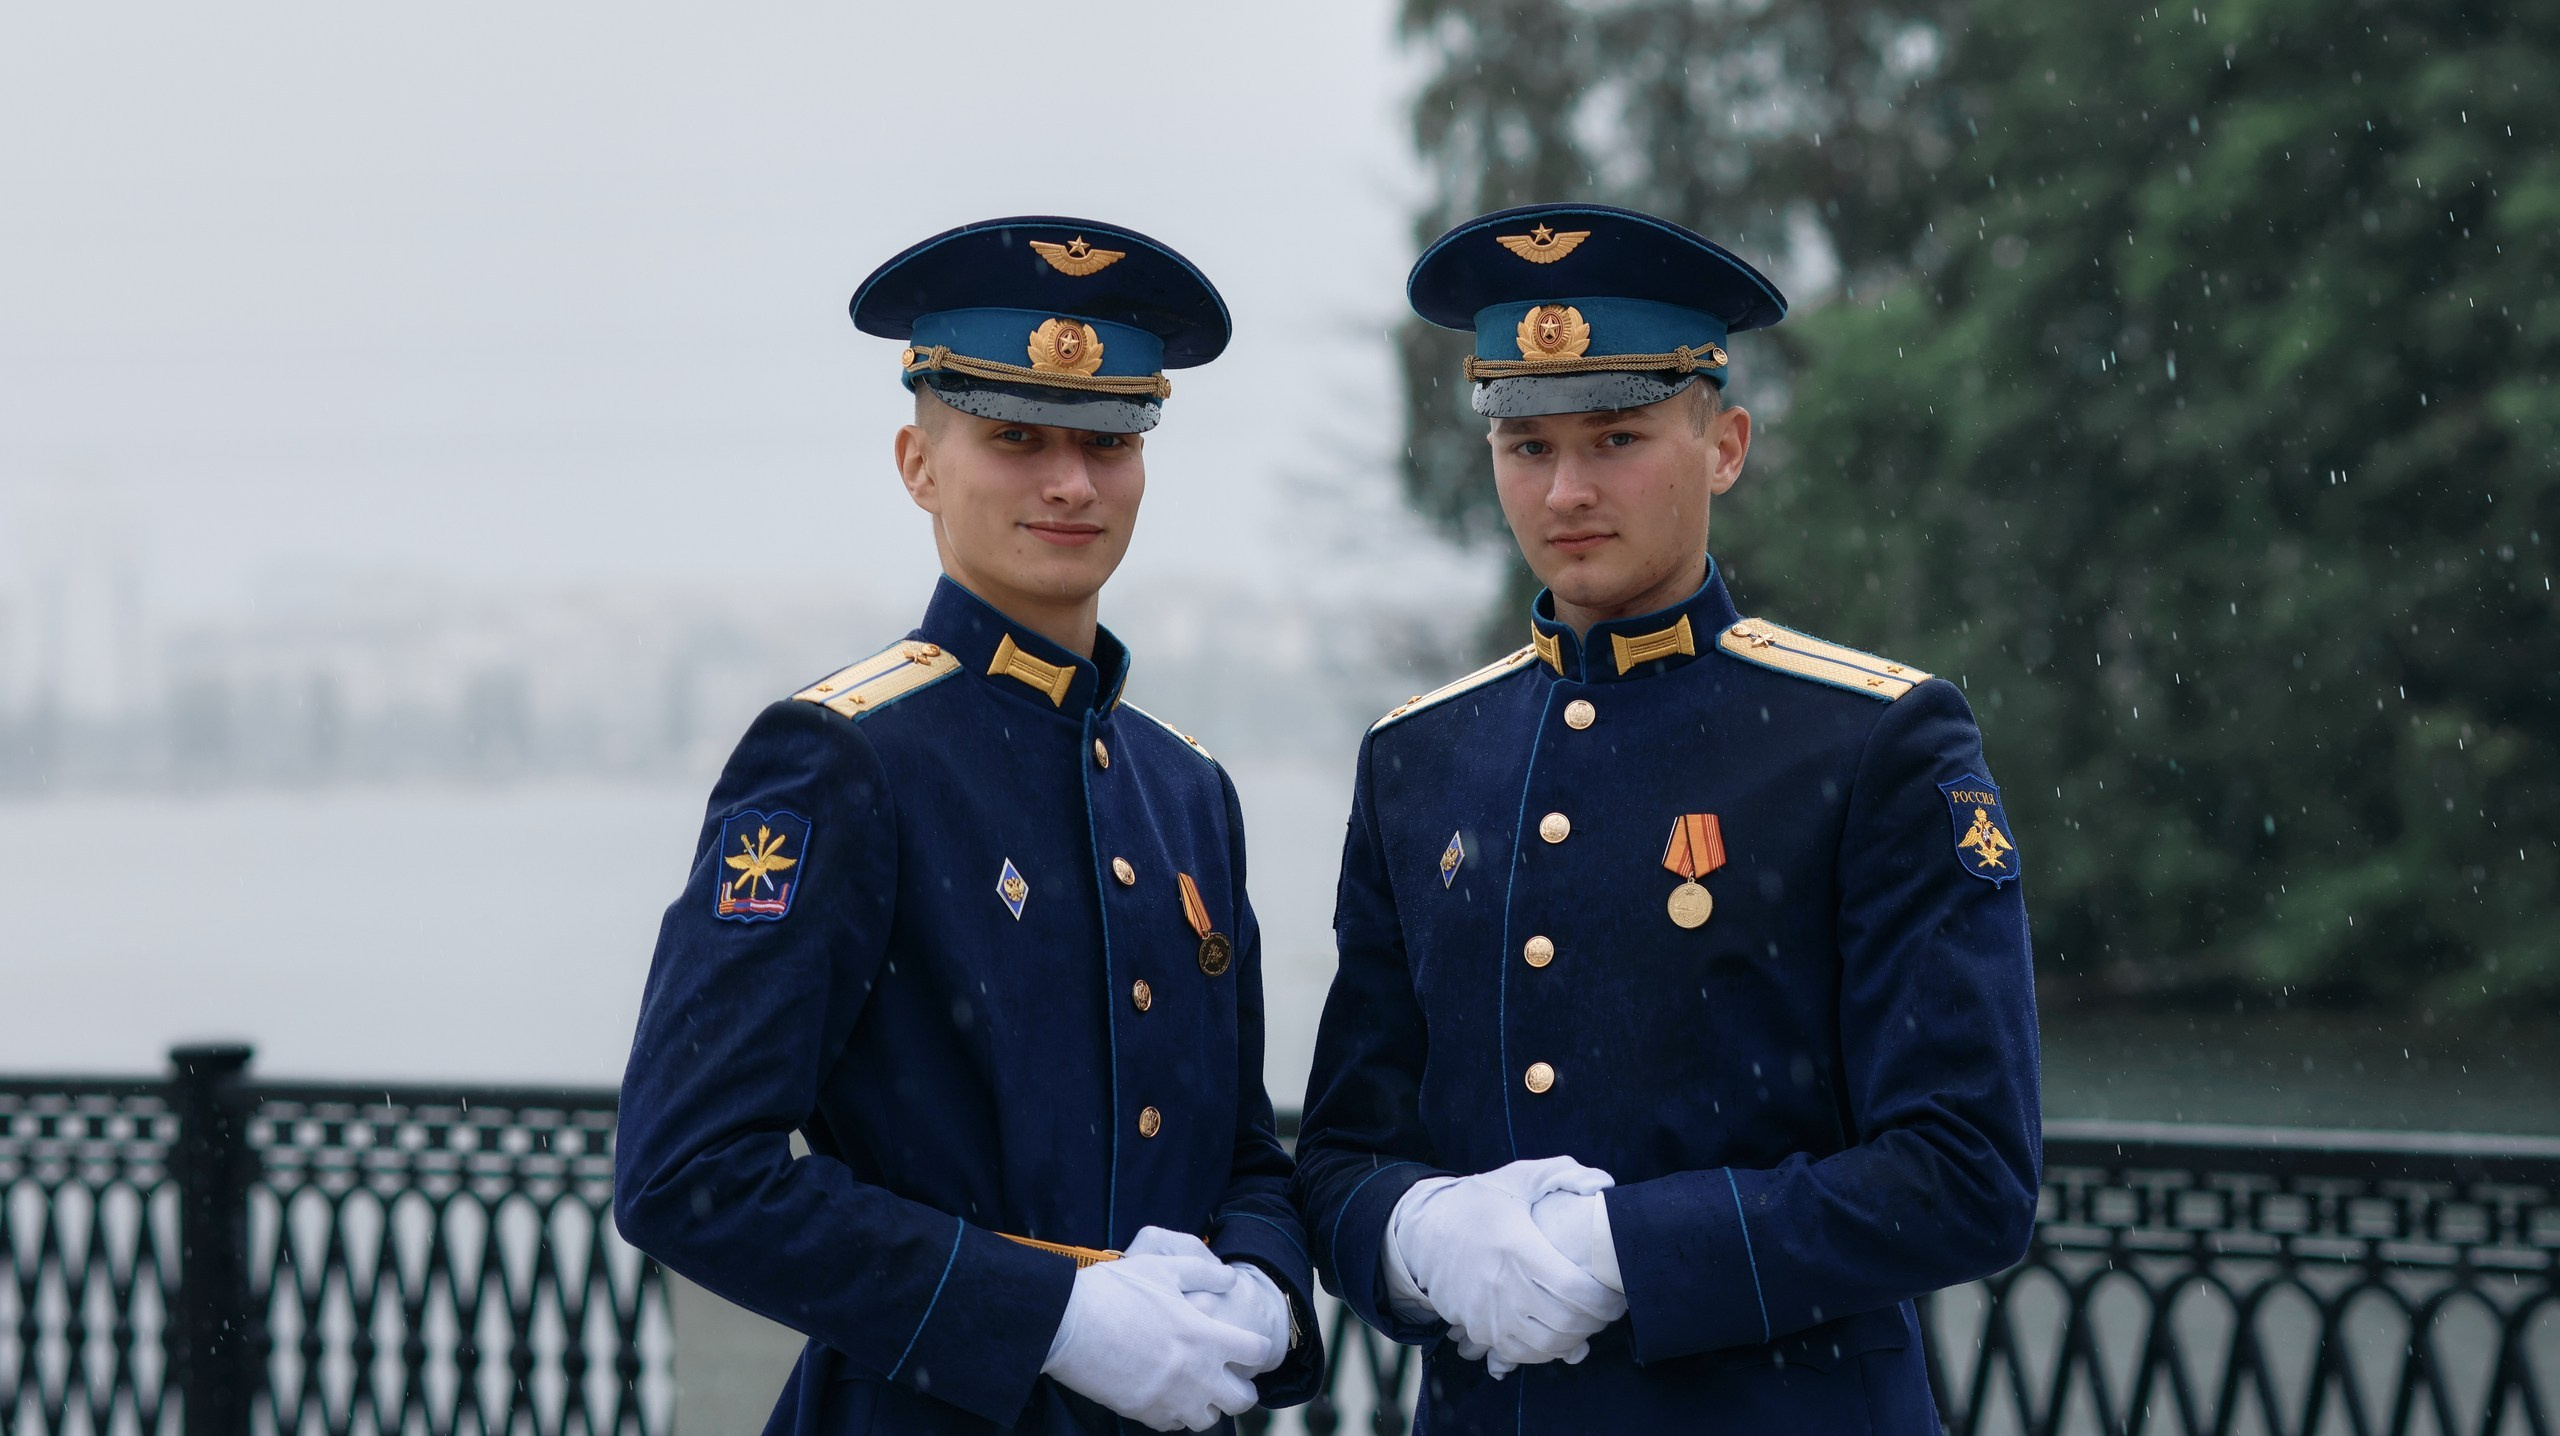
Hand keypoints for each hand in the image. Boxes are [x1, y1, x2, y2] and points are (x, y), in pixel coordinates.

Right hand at [1041, 1229, 1271, 1430]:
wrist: (1068, 1323)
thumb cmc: (1115, 1291)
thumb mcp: (1162, 1268)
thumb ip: (1203, 1272)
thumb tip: (1229, 1277)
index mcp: (1206, 1337)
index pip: (1258, 1354)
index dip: (1258, 1348)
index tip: (1246, 1345)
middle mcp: (1195, 1374)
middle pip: (1243, 1401)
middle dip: (1243, 1389)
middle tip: (1231, 1377)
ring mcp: (1170, 1398)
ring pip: (1208, 1420)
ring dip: (1208, 1405)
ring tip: (1197, 1388)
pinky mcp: (1143, 1412)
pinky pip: (1173, 1425)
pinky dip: (1175, 1414)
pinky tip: (1166, 1394)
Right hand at [1388, 1156, 1626, 1376]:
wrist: (1422, 1232)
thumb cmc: (1476, 1204)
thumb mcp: (1516, 1178)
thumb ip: (1562, 1173)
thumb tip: (1602, 1184)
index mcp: (1517, 1249)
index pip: (1576, 1291)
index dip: (1606, 1300)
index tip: (1618, 1292)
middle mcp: (1502, 1287)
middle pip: (1566, 1324)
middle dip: (1597, 1321)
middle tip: (1606, 1307)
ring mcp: (1488, 1314)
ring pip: (1546, 1346)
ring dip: (1575, 1339)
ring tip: (1584, 1319)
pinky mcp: (1478, 1329)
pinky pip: (1521, 1354)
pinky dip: (1545, 1351)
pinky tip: (1556, 1332)